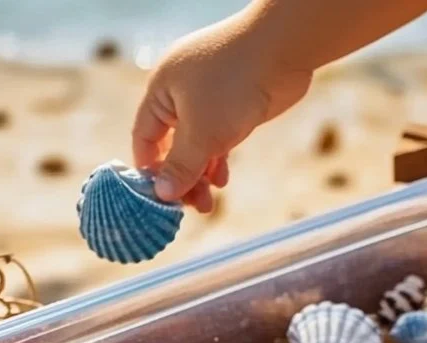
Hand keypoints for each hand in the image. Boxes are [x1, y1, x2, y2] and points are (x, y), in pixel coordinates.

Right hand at [132, 15, 312, 211]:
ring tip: (208, 203)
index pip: (144, 137)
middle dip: (182, 179)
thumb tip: (162, 194)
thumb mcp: (201, 134)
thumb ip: (181, 166)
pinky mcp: (232, 105)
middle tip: (193, 207)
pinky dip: (217, 160)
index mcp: (161, 91)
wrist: (282, 50)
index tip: (159, 200)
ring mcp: (208, 98)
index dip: (149, 170)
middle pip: (171, 146)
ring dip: (200, 175)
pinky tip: (222, 180)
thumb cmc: (233, 86)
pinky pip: (216, 138)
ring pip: (196, 145)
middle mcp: (180, 93)